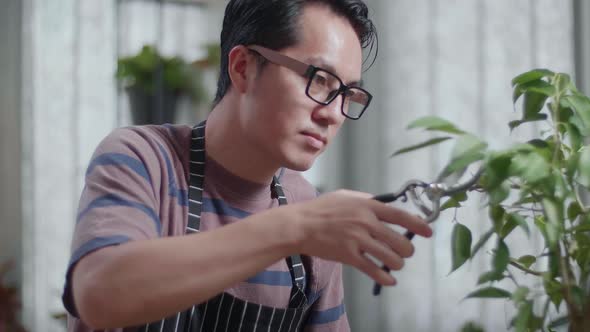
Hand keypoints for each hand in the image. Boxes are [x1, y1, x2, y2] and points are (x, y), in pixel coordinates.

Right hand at [287, 190, 432, 285]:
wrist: (301, 225)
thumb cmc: (322, 209)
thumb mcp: (346, 196)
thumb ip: (367, 200)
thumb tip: (387, 206)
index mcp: (368, 206)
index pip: (400, 215)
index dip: (418, 224)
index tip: (428, 231)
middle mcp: (366, 222)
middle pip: (400, 241)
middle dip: (407, 250)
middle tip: (403, 251)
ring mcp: (358, 240)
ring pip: (391, 258)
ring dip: (396, 263)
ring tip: (393, 263)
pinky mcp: (349, 256)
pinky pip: (374, 270)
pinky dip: (385, 278)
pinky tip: (389, 279)